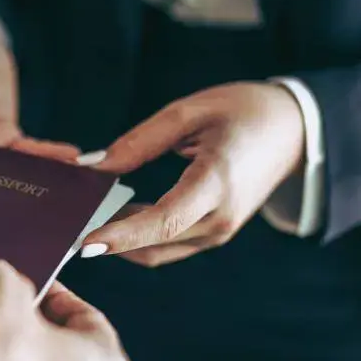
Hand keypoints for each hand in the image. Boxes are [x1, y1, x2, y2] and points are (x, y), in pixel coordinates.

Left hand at [81, 82, 305, 266]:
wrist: (294, 132)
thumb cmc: (244, 110)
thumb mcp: (190, 111)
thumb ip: (140, 141)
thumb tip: (93, 167)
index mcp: (218, 182)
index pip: (163, 221)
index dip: (121, 236)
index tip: (83, 243)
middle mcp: (220, 218)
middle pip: (153, 242)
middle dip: (108, 237)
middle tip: (66, 219)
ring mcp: (220, 232)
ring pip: (157, 250)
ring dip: (121, 239)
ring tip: (85, 214)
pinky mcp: (215, 234)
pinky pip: (168, 244)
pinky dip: (139, 235)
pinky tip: (114, 214)